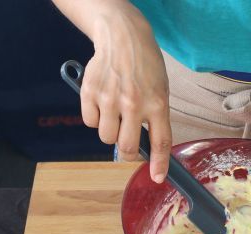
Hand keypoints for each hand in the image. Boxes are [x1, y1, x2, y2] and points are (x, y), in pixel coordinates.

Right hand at [80, 2, 171, 182]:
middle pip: (128, 147)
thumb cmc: (145, 67)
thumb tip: (148, 148)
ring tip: (116, 114)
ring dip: (111, 133)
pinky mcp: (90, 92)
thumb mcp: (161, 91)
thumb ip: (155, 118)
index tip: (158, 178)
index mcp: (157, 104)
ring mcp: (110, 98)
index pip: (160, 142)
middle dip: (128, 153)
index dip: (159, 164)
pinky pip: (90, 122)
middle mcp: (134, 103)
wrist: (123, 37)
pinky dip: (95, 118)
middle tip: (129, 145)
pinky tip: (103, 103)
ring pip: (106, 138)